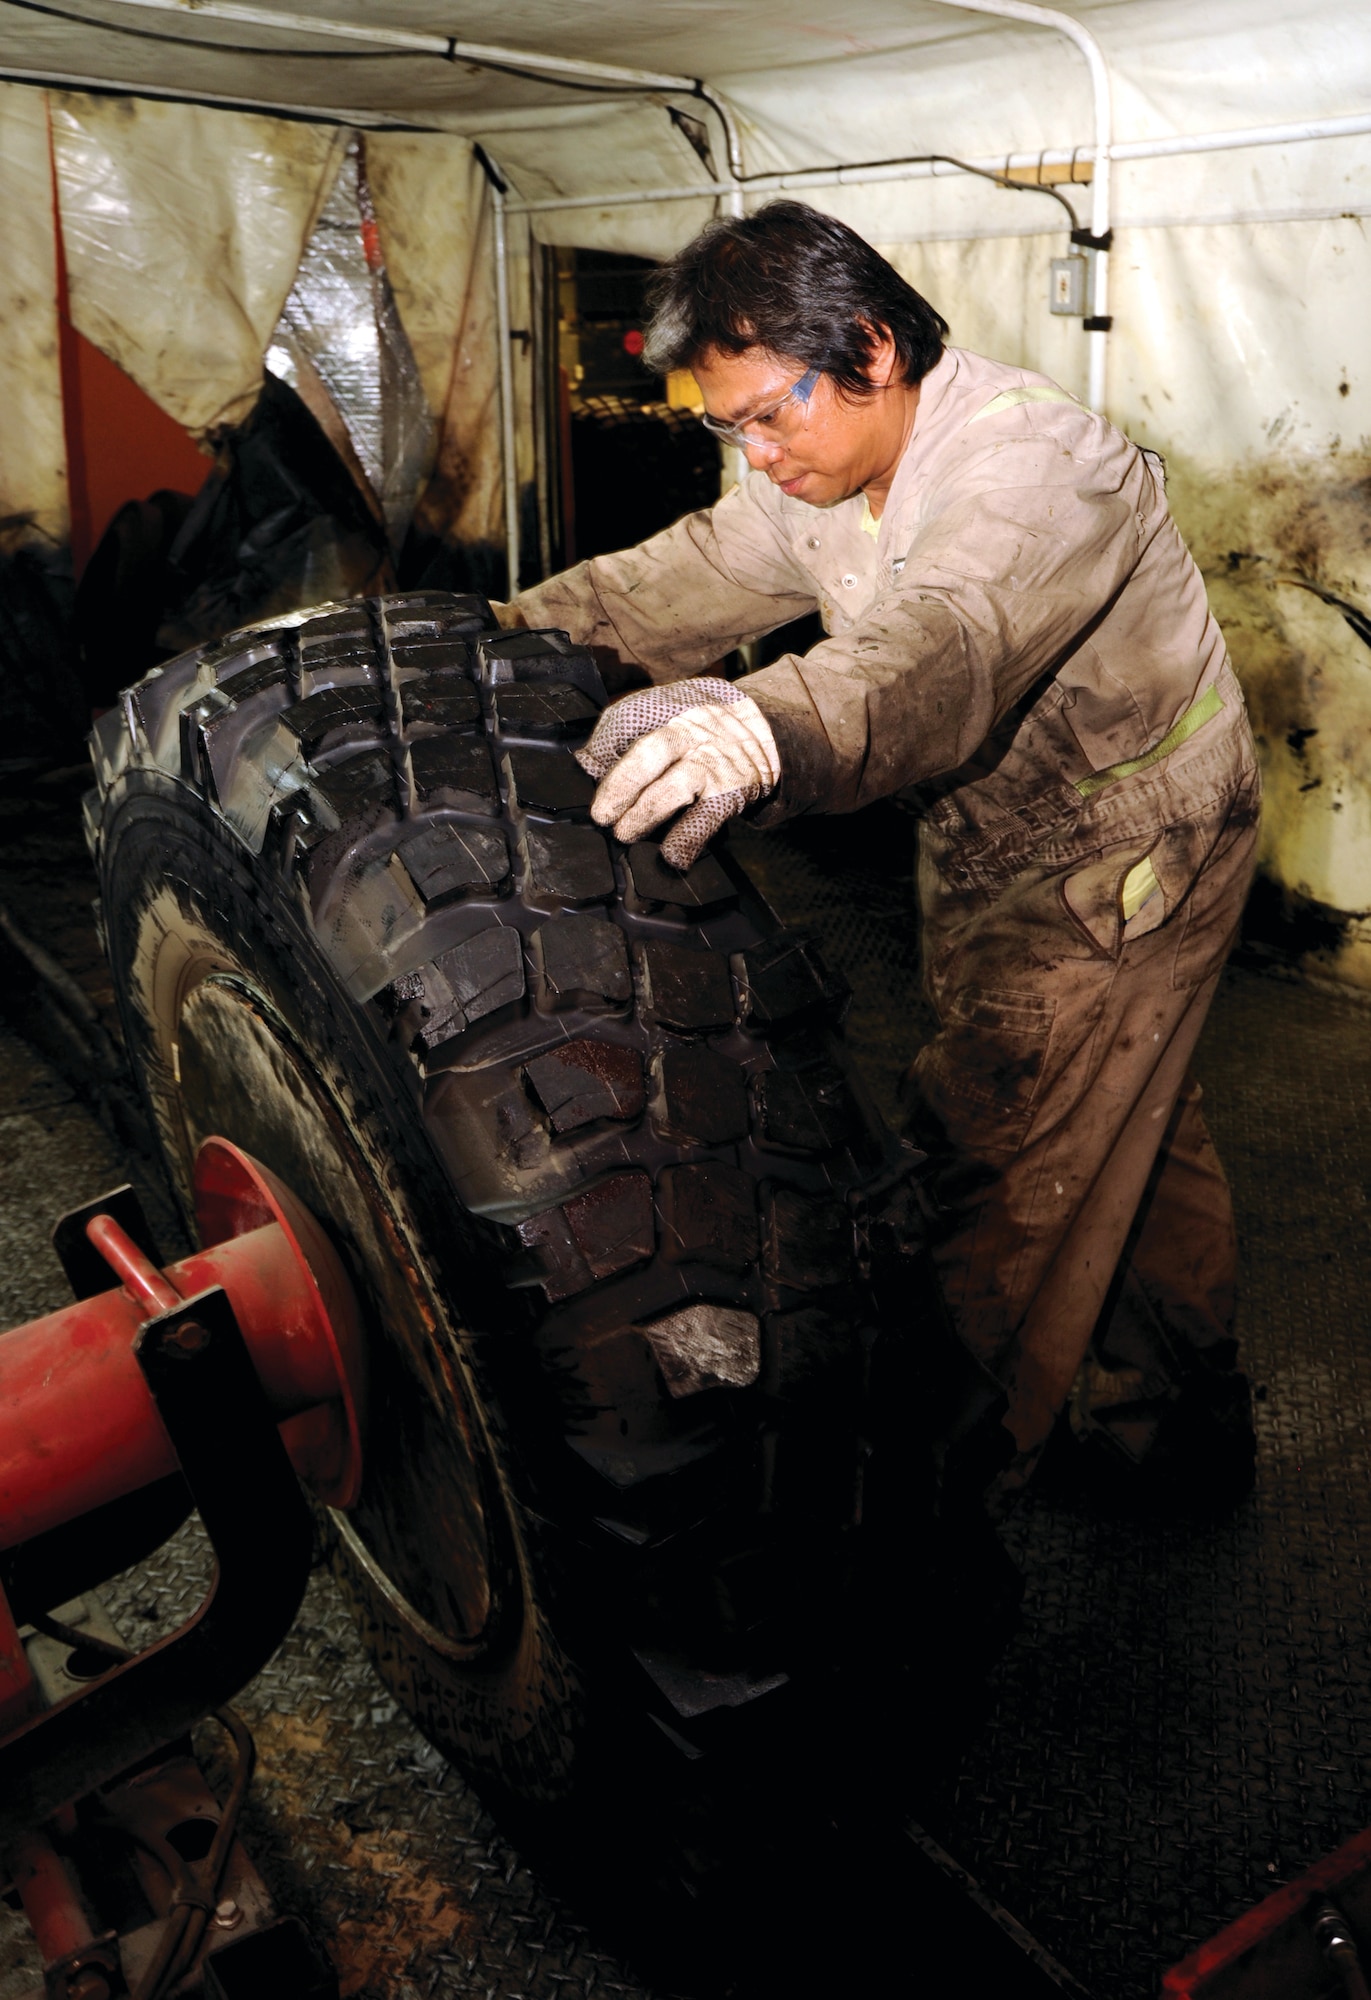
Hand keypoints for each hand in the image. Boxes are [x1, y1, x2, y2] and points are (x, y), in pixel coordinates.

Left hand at [575, 678, 779, 868]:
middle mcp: (690, 730)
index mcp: (666, 708)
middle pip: (652, 750)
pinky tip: (673, 854)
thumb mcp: (668, 715)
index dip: (603, 743)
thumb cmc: (702, 730)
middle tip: (601, 815)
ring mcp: (713, 761)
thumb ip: (628, 736)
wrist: (764, 729)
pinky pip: (708, 816)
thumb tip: (589, 766)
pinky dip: (689, 837)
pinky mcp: (733, 791)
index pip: (628, 718)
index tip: (587, 767)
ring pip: (678, 784)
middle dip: (621, 784)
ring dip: (647, 813)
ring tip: (625, 834)